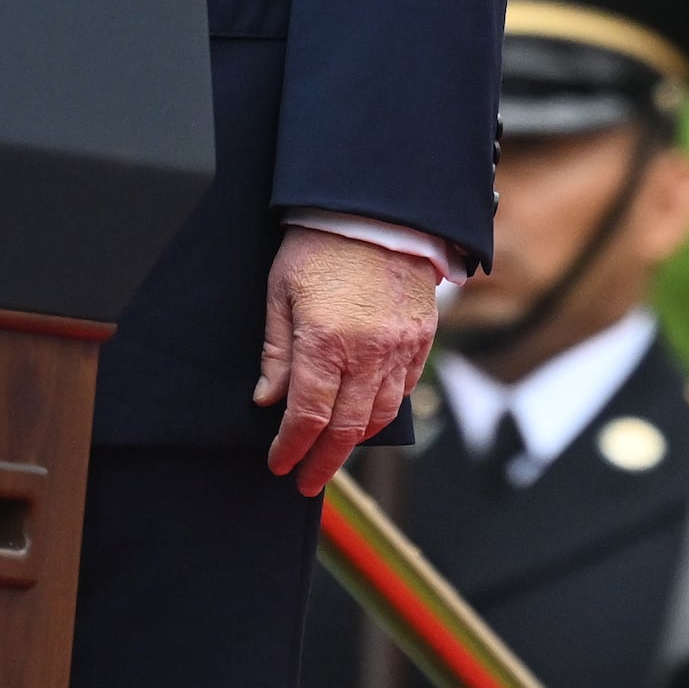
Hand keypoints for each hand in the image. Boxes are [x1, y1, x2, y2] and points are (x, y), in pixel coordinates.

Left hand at [252, 226, 441, 496]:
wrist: (377, 207)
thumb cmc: (320, 243)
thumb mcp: (280, 290)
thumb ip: (276, 351)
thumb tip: (267, 400)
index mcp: (325, 341)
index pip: (307, 416)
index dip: (291, 448)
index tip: (280, 465)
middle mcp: (367, 352)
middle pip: (346, 428)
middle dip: (323, 460)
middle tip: (307, 479)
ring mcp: (399, 346)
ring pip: (380, 415)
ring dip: (356, 441)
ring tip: (335, 452)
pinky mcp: (421, 336)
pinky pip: (405, 388)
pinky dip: (385, 410)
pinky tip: (368, 416)